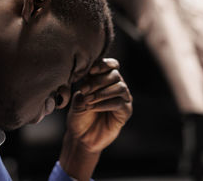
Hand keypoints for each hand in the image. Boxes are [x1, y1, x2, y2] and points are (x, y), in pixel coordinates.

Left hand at [59, 58, 131, 179]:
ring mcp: (123, 99)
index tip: (91, 70)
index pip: (112, 65)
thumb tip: (87, 82)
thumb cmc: (79, 116)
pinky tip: (92, 107)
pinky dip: (104, 104)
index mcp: (105, 80)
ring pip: (120, 87)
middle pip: (115, 75)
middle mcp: (116, 87)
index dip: (103, 64)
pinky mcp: (125, 112)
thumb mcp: (78, 99)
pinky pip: (119, 103)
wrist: (81, 137)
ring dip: (102, 93)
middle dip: (98, 81)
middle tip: (84, 90)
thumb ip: (84, 88)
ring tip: (88, 100)